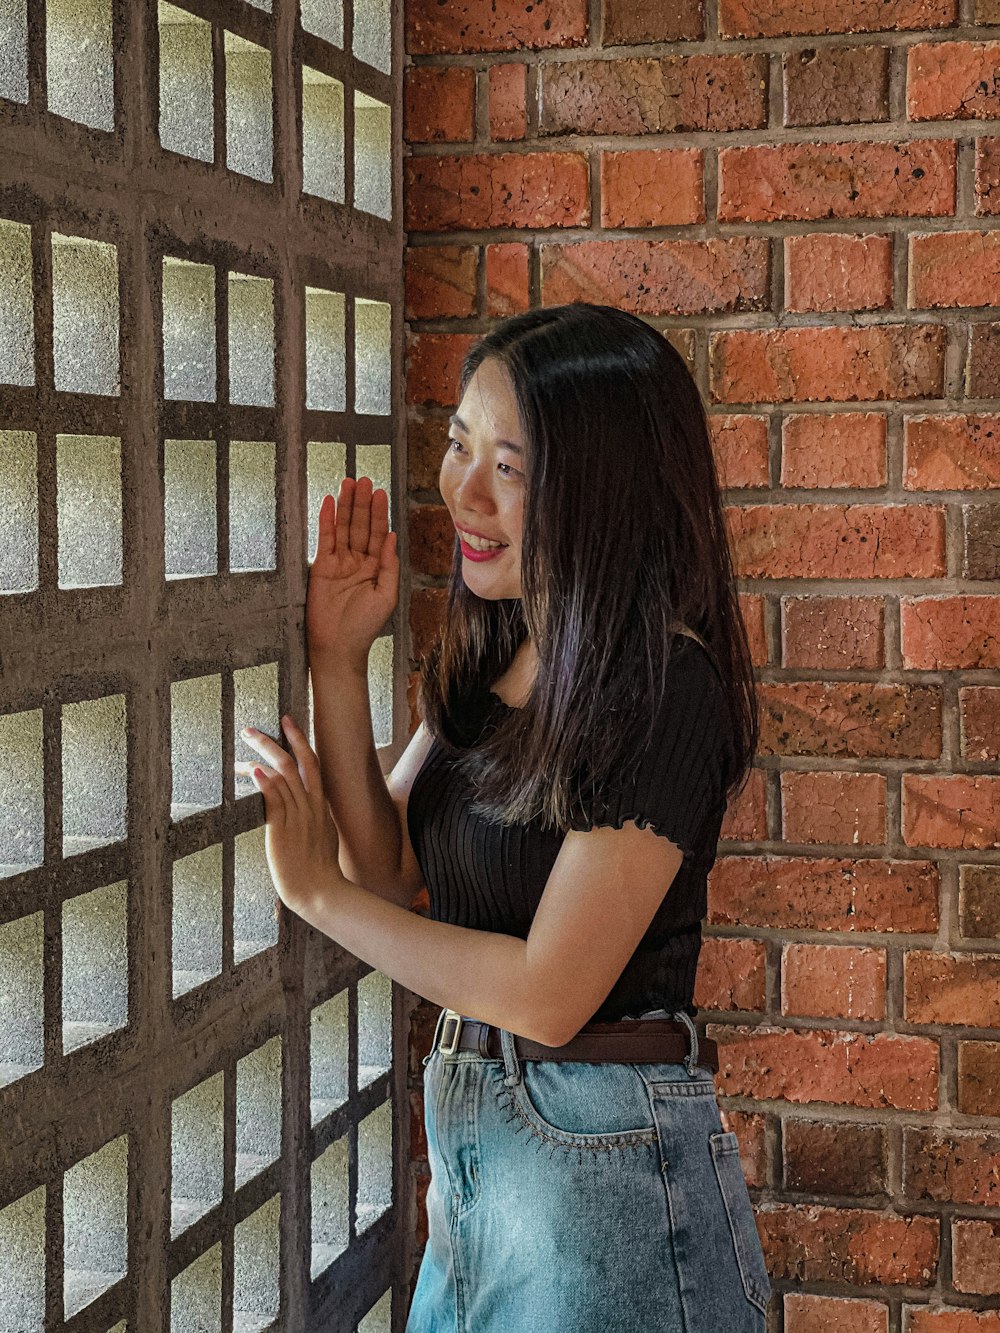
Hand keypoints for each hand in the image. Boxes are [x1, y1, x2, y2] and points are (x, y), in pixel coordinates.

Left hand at [235, 714, 344, 910]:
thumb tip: (303, 815)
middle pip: (297, 763)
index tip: (287, 724)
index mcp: (320, 807)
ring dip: (262, 756)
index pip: (312, 765)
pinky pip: (275, 800)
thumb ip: (312, 822)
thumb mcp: (322, 839)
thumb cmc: (319, 873)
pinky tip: (253, 770)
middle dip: (277, 740)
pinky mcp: (283, 830)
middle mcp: (311, 807)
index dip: (300, 742)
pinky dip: (265, 782)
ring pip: (283, 776)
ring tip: (243, 746)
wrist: (321, 892)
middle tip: (253, 730)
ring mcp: (298, 817)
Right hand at [307, 476, 398, 667]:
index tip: (379, 492)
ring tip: (348, 483)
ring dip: (346, 506)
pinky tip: (329, 503)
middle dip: (362, 503)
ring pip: (343, 528)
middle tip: (363, 480)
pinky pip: (324, 539)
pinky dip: (326, 521)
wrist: (338, 646)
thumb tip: (392, 536)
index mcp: (376, 567)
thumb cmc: (365, 626)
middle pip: (361, 526)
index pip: (378, 534)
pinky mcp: (321, 567)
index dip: (379, 513)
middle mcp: (358, 561)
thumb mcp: (386, 595)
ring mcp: (339, 563)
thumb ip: (389, 564)